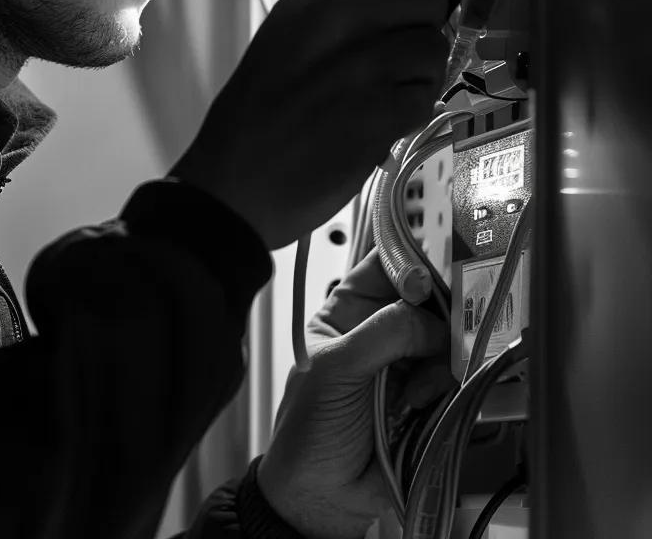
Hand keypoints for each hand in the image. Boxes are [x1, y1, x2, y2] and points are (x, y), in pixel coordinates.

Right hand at [171, 0, 450, 248]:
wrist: (232, 185)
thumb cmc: (259, 119)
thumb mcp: (287, 41)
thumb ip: (344, 19)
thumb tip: (411, 9)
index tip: (419, 18)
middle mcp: (336, 20)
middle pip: (429, 1)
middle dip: (428, 32)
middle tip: (406, 65)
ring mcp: (358, 65)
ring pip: (433, 51)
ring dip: (422, 80)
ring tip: (386, 102)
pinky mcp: (376, 112)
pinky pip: (425, 99)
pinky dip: (412, 117)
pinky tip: (381, 128)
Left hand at [257, 252, 454, 538]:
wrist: (323, 497)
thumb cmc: (309, 430)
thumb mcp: (336, 370)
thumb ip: (382, 333)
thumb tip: (425, 314)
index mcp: (347, 311)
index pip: (385, 267)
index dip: (408, 266)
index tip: (424, 284)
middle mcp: (380, 330)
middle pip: (426, 301)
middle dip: (436, 317)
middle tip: (439, 336)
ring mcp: (407, 363)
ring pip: (445, 339)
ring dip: (438, 360)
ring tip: (412, 389)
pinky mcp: (429, 395)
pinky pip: (454, 376)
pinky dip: (444, 387)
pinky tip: (418, 404)